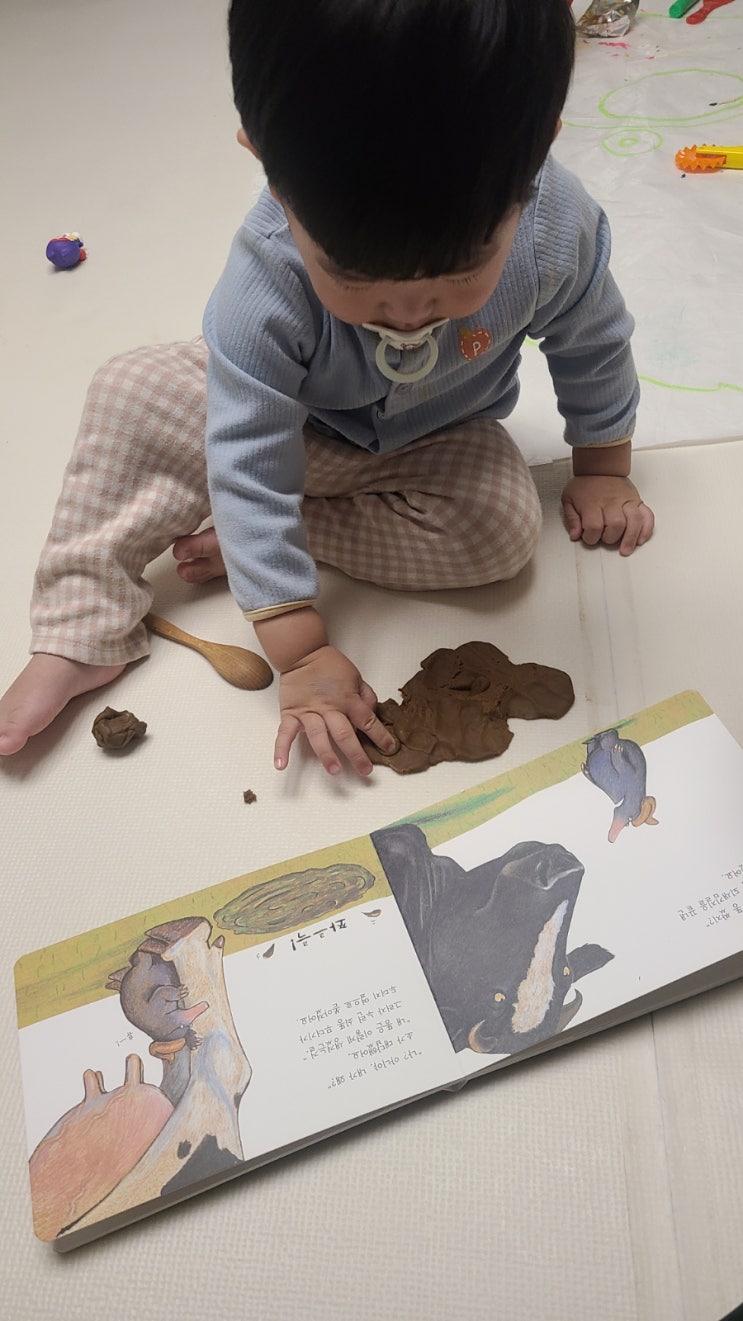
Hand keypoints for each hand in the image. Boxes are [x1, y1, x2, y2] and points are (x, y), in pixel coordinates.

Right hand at [274, 645, 397, 775]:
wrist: (303, 652)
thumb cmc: (330, 665)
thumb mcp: (356, 676)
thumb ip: (365, 695)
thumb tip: (373, 713)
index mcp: (348, 699)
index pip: (368, 720)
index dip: (380, 735)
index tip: (389, 748)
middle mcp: (329, 708)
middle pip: (345, 734)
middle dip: (356, 754)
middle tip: (365, 771)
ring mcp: (308, 712)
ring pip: (318, 736)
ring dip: (326, 754)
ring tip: (334, 770)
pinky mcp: (290, 713)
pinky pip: (285, 733)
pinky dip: (281, 749)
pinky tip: (280, 765)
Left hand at [561, 474, 653, 554]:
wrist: (600, 466)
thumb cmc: (584, 484)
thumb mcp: (569, 498)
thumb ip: (571, 518)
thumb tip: (575, 535)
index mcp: (593, 503)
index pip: (594, 526)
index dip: (591, 537)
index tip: (589, 537)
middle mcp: (611, 502)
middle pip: (616, 525)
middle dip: (610, 538)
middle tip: (605, 539)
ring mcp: (626, 501)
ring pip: (634, 521)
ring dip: (631, 538)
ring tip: (626, 550)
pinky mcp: (637, 501)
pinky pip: (647, 515)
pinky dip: (646, 529)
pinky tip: (640, 539)